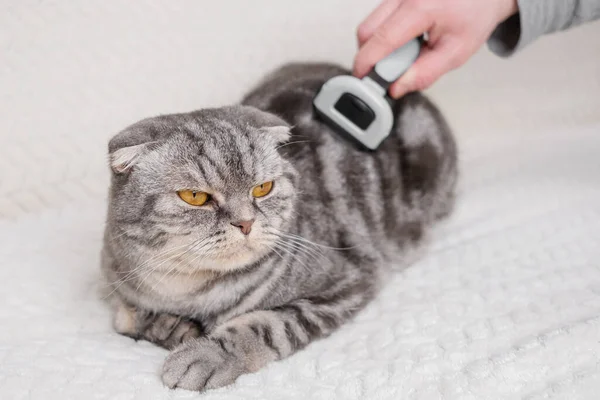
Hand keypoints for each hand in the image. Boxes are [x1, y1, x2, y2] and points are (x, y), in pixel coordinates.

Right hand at [353, 0, 517, 97]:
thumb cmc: (474, 17)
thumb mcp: (456, 53)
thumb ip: (425, 73)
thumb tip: (396, 88)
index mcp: (422, 8)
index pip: (382, 39)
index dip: (367, 63)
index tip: (362, 81)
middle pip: (367, 31)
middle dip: (370, 56)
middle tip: (388, 72)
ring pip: (370, 24)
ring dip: (379, 46)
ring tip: (406, 53)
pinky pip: (379, 19)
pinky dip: (386, 36)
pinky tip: (406, 40)